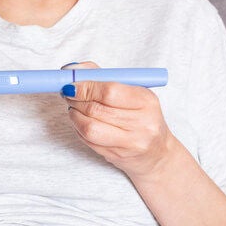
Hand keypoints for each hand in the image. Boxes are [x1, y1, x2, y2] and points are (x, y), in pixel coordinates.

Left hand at [61, 62, 177, 183]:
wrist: (157, 153)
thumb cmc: (141, 116)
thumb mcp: (131, 91)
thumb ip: (101, 76)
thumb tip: (71, 69)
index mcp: (146, 101)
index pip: (109, 91)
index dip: (85, 87)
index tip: (71, 83)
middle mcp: (141, 123)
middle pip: (96, 109)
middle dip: (75, 100)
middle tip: (68, 93)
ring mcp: (129, 143)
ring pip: (89, 128)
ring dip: (74, 115)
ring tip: (74, 108)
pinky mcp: (116, 156)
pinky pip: (88, 141)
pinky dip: (78, 128)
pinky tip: (81, 122)